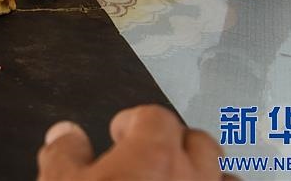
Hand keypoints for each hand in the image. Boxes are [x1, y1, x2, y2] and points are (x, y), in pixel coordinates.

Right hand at [37, 105, 229, 180]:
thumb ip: (64, 154)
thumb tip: (66, 136)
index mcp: (154, 154)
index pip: (154, 117)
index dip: (134, 121)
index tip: (118, 135)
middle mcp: (193, 178)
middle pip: (199, 142)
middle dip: (175, 145)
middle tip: (149, 160)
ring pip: (226, 179)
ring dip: (206, 178)